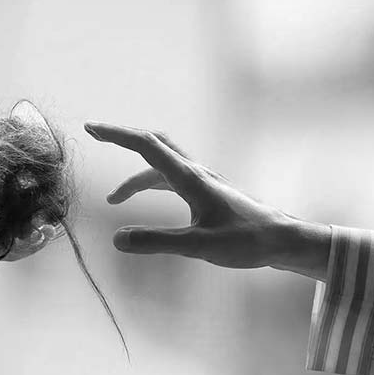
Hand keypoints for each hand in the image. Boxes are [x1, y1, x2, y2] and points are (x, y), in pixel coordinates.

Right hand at [84, 122, 329, 279]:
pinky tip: (146, 200)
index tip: (91, 128)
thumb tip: (116, 240)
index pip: (146, 145)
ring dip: (134, 174)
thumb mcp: (199, 246)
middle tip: (96, 135)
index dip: (116, 134)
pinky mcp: (206, 190)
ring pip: (161, 162)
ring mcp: (202, 179)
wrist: (283, 239)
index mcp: (190, 178)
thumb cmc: (247, 241)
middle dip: (123, 138)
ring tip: (113, 199)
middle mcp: (194, 172)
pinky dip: (150, 182)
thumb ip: (157, 242)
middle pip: (154, 142)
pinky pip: (170, 176)